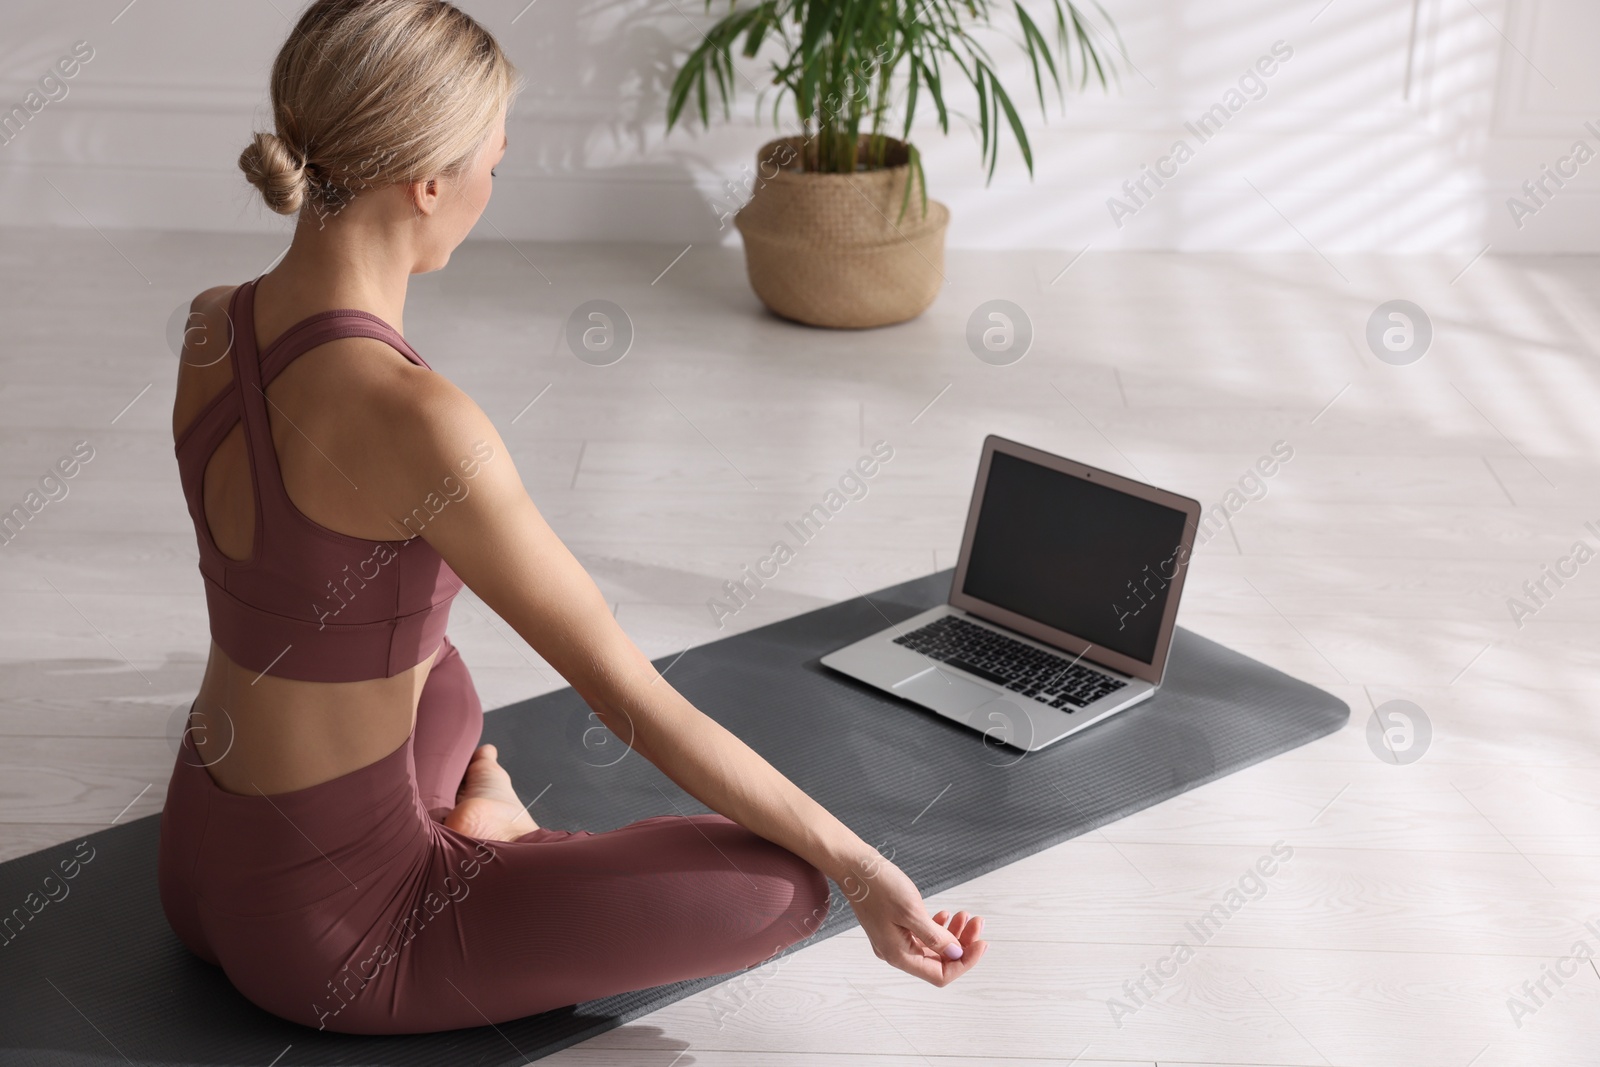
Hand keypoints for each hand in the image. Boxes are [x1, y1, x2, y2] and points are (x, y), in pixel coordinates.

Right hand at [841, 855, 987, 985]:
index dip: (964, 962)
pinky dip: (937, 927)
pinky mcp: (893, 926)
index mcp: (899, 955)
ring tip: (964, 915)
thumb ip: (936, 937)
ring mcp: (894, 939)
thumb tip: (956, 954)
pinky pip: (921, 935)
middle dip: (961, 944)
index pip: (939, 974)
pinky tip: (946, 914)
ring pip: (932, 947)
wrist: (854, 866)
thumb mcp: (912, 912)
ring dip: (952, 934)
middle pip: (938, 960)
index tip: (981, 944)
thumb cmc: (879, 887)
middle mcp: (896, 952)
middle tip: (977, 923)